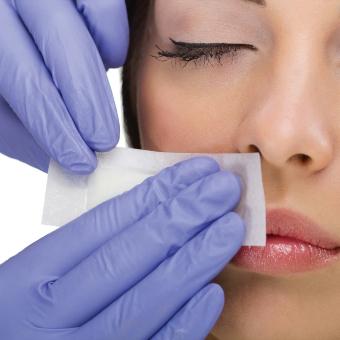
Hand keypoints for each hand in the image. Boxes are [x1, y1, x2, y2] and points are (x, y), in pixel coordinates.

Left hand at [0, 0, 128, 173]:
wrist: (11, 16)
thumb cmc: (8, 59)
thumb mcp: (0, 96)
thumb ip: (19, 124)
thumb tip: (54, 155)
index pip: (26, 83)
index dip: (55, 127)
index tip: (79, 161)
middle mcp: (8, 1)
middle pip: (57, 59)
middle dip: (87, 109)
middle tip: (103, 144)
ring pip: (80, 36)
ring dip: (99, 86)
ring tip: (102, 114)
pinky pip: (102, 8)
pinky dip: (112, 41)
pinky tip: (108, 60)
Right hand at [0, 157, 244, 338]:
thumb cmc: (24, 315)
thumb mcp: (40, 274)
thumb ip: (87, 248)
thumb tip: (153, 210)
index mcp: (32, 276)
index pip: (106, 221)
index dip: (157, 192)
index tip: (194, 171)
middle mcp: (53, 315)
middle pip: (133, 252)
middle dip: (186, 214)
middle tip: (225, 187)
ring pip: (151, 298)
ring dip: (198, 258)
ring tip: (231, 226)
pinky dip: (187, 320)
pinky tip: (214, 290)